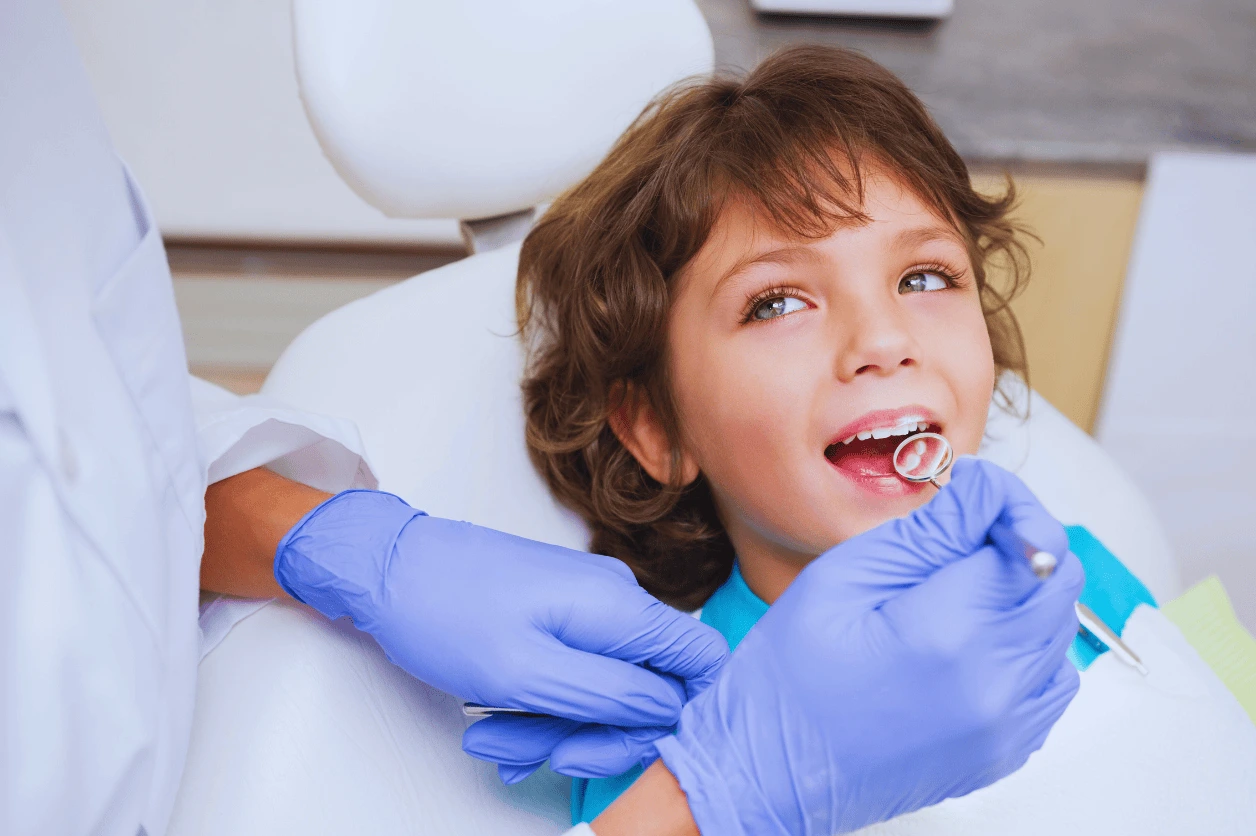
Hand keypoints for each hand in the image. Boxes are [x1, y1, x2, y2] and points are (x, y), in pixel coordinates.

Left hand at [273, 490, 728, 782]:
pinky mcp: (557, 614)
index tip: (629, 744)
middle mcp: (613, 601)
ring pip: (602, 687)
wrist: (386, 567)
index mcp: (619, 607)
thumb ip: (610, 694)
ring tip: (494, 739)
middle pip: (647, 688)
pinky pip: (570, 673)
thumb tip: (669, 709)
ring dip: (554, 727)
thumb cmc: (443, 610)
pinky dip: (539, 706)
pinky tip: (496, 723)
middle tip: (544, 755)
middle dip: (596, 734)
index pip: (702, 659)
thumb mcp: (528, 673)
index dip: (680, 713)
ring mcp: (585, 606)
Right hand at [654, 458, 1084, 834]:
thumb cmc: (788, 679)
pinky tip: (968, 640)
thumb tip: (985, 489)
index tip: (972, 498)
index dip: (1005, 505)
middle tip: (957, 538)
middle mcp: (993, 686)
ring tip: (953, 593)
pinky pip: (1050, 680)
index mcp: (949, 634)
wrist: (771, 771)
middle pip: (1058, 582)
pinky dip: (1023, 646)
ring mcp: (1005, 727)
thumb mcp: (843, 577)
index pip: (1030, 541)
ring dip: (1021, 594)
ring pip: (1059, 628)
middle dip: (1017, 542)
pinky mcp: (1005, 751)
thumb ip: (928, 530)